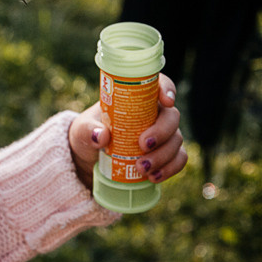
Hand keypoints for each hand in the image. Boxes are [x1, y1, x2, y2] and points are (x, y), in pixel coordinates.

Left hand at [69, 73, 186, 189]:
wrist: (90, 158)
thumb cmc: (89, 133)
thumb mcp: (82, 130)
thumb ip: (88, 130)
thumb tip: (101, 136)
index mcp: (137, 98)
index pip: (158, 84)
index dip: (167, 88)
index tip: (166, 101)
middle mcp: (154, 114)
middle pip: (171, 116)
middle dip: (161, 132)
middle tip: (143, 145)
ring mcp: (163, 134)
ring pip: (176, 140)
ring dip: (163, 155)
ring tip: (141, 168)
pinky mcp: (166, 154)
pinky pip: (178, 159)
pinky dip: (170, 168)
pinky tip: (154, 177)